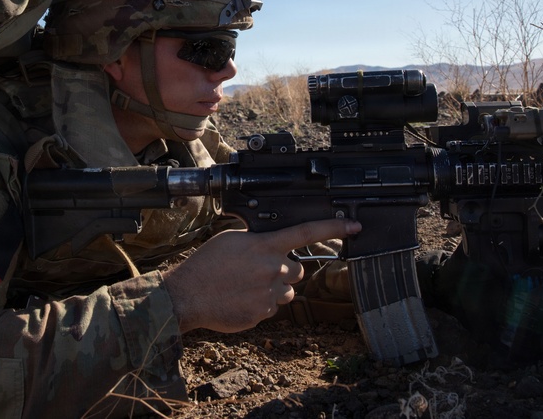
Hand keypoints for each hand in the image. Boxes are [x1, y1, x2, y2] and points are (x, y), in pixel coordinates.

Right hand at [162, 218, 360, 332]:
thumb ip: (258, 240)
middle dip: (284, 270)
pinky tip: (240, 299)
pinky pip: (272, 308)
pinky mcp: (263, 314)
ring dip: (274, 288)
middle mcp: (273, 268)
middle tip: (259, 271)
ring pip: (287, 291)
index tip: (354, 227)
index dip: (334, 229)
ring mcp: (270, 294)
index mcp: (265, 246)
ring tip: (246, 286)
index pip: (307, 233)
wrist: (188, 295)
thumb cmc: (206, 264)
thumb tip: (272, 245)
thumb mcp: (232, 240)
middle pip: (298, 270)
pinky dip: (260, 304)